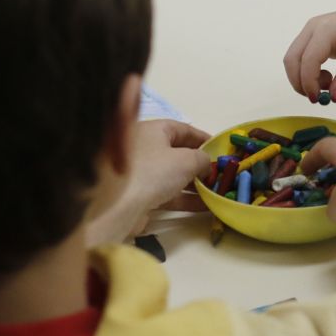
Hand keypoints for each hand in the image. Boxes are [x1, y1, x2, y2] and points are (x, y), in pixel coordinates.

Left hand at [88, 119, 210, 244]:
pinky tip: (204, 206)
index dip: (201, 137)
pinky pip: (166, 193)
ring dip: (194, 184)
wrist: (116, 206)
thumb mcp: (186, 160)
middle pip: (177, 153)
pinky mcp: (138, 195)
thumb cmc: (153, 171)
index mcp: (151, 131)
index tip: (219, 147)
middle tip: (218, 173)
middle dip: (199, 164)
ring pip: (172, 175)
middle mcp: (143, 148)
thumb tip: (206, 165)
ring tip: (215, 192)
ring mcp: (140, 173)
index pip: (181, 129)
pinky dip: (184, 198)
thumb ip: (203, 159)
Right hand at [283, 7, 335, 102]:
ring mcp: (308, 31)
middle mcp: (313, 27)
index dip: (309, 81)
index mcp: (328, 28)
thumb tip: (333, 97)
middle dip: (300, 82)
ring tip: (328, 83)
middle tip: (319, 97)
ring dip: (302, 79)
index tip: (318, 99)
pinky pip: (299, 59)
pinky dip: (306, 73)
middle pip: (292, 59)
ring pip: (292, 60)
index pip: (309, 57)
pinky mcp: (309, 38)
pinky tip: (326, 77)